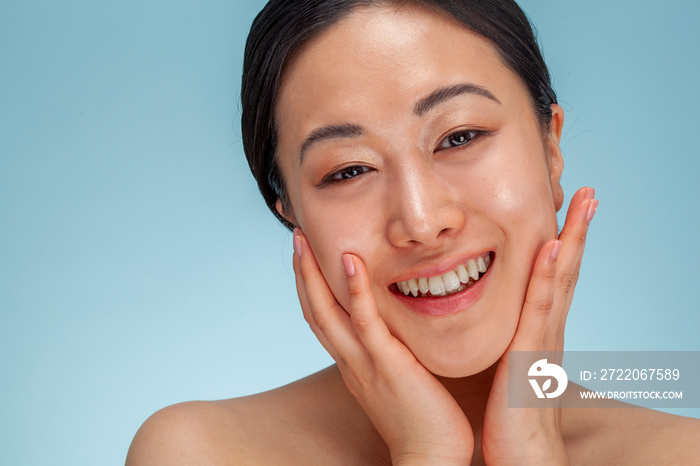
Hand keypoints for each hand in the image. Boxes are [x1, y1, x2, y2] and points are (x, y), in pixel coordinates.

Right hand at [293, 232, 472, 463]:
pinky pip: (365, 322)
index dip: (310, 287)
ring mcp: (364, 362)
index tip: (306, 256)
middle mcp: (349, 361)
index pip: (322, 319)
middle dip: (301, 272)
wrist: (431, 459)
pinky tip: (350, 262)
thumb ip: (392, 355)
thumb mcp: (399, 382)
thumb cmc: (424, 423)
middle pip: (313, 310)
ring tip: (305, 239)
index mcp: (353, 364)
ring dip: (312, 273)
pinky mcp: (386, 364)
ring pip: (326, 312)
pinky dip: (354, 291)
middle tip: (297, 236)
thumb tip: (400, 333)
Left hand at [481, 186, 597, 464]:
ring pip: (561, 281)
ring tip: (583, 203)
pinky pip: (541, 309)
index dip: (562, 244)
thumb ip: (507, 343)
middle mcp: (548, 331)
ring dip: (573, 239)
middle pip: (567, 272)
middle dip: (578, 231)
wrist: (522, 461)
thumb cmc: (510, 419)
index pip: (553, 279)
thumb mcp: (508, 370)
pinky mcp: (531, 357)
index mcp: (538, 333)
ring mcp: (544, 342)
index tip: (565, 210)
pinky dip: (550, 277)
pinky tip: (554, 248)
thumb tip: (497, 323)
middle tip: (587, 192)